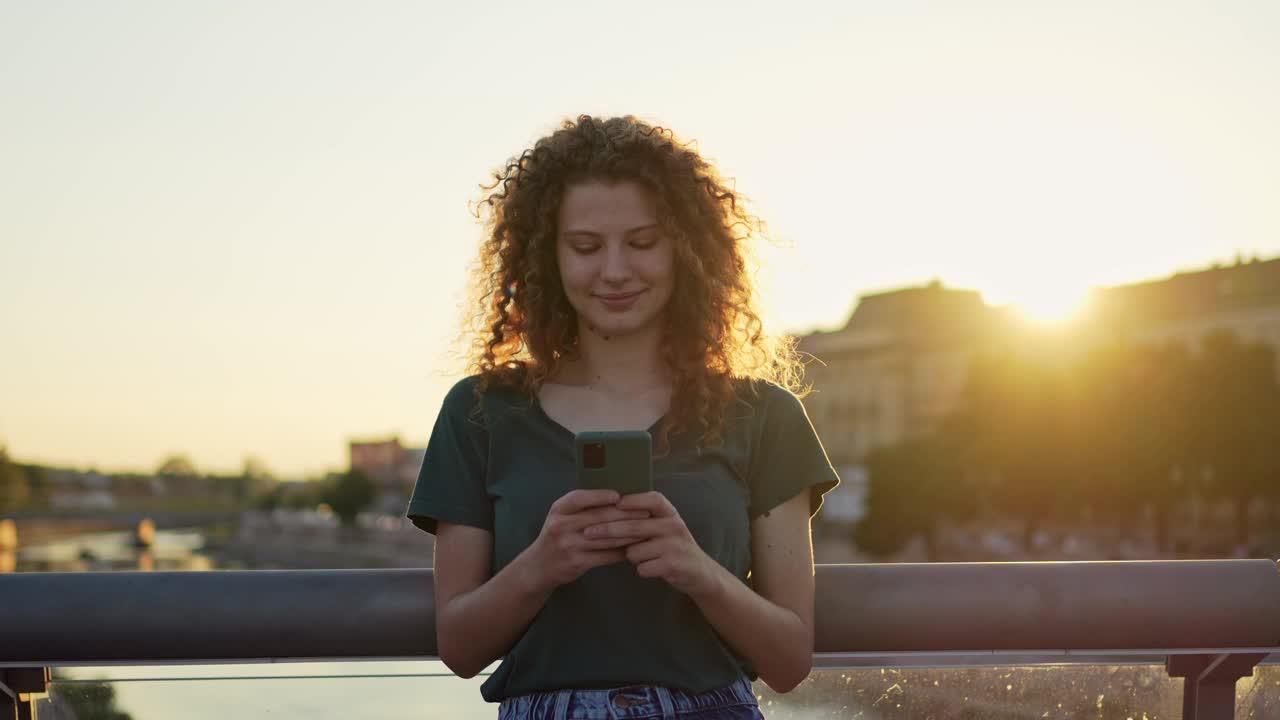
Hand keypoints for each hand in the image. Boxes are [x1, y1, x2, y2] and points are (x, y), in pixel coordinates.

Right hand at [526, 489, 650, 591]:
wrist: (539, 566)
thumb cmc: (557, 536)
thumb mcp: (561, 516)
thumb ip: (581, 507)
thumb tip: (617, 497)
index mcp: (558, 510)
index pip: (579, 498)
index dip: (600, 496)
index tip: (620, 495)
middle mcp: (561, 526)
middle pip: (597, 517)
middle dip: (624, 514)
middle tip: (645, 512)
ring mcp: (568, 545)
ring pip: (605, 538)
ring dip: (628, 534)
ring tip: (645, 529)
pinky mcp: (577, 563)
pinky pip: (605, 555)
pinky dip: (621, 551)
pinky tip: (633, 547)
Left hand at [584, 491, 722, 598]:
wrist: (699, 572)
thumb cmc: (673, 546)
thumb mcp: (665, 526)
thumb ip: (645, 518)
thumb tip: (610, 508)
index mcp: (670, 513)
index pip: (652, 499)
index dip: (633, 500)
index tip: (614, 503)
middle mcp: (674, 526)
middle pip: (634, 526)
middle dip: (608, 530)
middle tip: (587, 533)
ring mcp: (674, 546)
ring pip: (634, 550)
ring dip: (631, 556)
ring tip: (643, 557)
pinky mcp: (672, 565)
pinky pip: (642, 567)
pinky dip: (642, 569)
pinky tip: (651, 569)